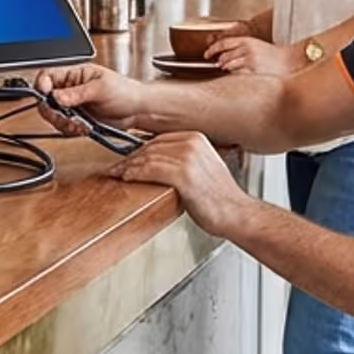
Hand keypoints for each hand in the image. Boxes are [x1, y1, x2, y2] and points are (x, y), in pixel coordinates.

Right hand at [32, 63, 145, 133]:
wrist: (138, 111)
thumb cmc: (125, 91)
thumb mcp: (101, 88)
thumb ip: (77, 93)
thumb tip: (56, 96)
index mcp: (74, 75)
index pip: (48, 76)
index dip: (42, 85)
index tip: (47, 95)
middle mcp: (70, 90)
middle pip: (45, 99)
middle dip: (53, 111)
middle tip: (64, 116)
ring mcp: (73, 106)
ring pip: (53, 116)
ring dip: (63, 123)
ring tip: (79, 124)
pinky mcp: (77, 120)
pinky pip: (64, 127)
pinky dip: (71, 130)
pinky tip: (84, 128)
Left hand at [109, 132, 249, 236]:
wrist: (237, 214)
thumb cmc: (219, 198)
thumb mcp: (202, 169)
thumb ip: (182, 160)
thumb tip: (155, 162)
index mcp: (197, 138)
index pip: (158, 140)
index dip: (138, 150)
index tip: (126, 159)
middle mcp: (192, 143)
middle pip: (150, 147)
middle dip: (130, 158)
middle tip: (116, 168)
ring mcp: (188, 157)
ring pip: (147, 157)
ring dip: (127, 167)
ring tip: (116, 174)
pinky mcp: (183, 174)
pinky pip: (149, 170)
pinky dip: (134, 174)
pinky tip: (126, 178)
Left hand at [206, 34, 296, 75]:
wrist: (289, 61)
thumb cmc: (273, 55)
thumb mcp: (256, 46)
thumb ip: (241, 48)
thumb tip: (222, 57)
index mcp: (248, 40)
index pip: (224, 43)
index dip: (212, 49)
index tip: (206, 54)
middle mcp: (248, 49)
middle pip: (224, 56)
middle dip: (220, 62)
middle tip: (219, 65)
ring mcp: (250, 61)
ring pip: (229, 66)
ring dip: (227, 70)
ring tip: (230, 70)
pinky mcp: (254, 72)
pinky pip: (238, 75)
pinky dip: (235, 76)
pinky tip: (239, 77)